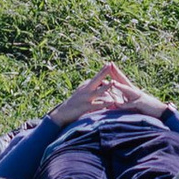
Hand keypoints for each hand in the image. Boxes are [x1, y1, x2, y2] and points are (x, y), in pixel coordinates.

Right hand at [47, 58, 162, 124]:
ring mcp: (86, 99)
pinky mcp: (86, 108)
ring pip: (99, 92)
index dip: (105, 69)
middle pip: (98, 79)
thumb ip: (93, 90)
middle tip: (112, 65)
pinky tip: (111, 104)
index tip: (111, 62)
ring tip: (116, 83)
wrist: (62, 116)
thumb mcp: (83, 96)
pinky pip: (97, 106)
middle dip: (106, 73)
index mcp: (88, 86)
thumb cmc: (74, 106)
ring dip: (108, 89)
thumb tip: (102, 85)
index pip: (98, 76)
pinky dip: (104, 104)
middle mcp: (87, 90)